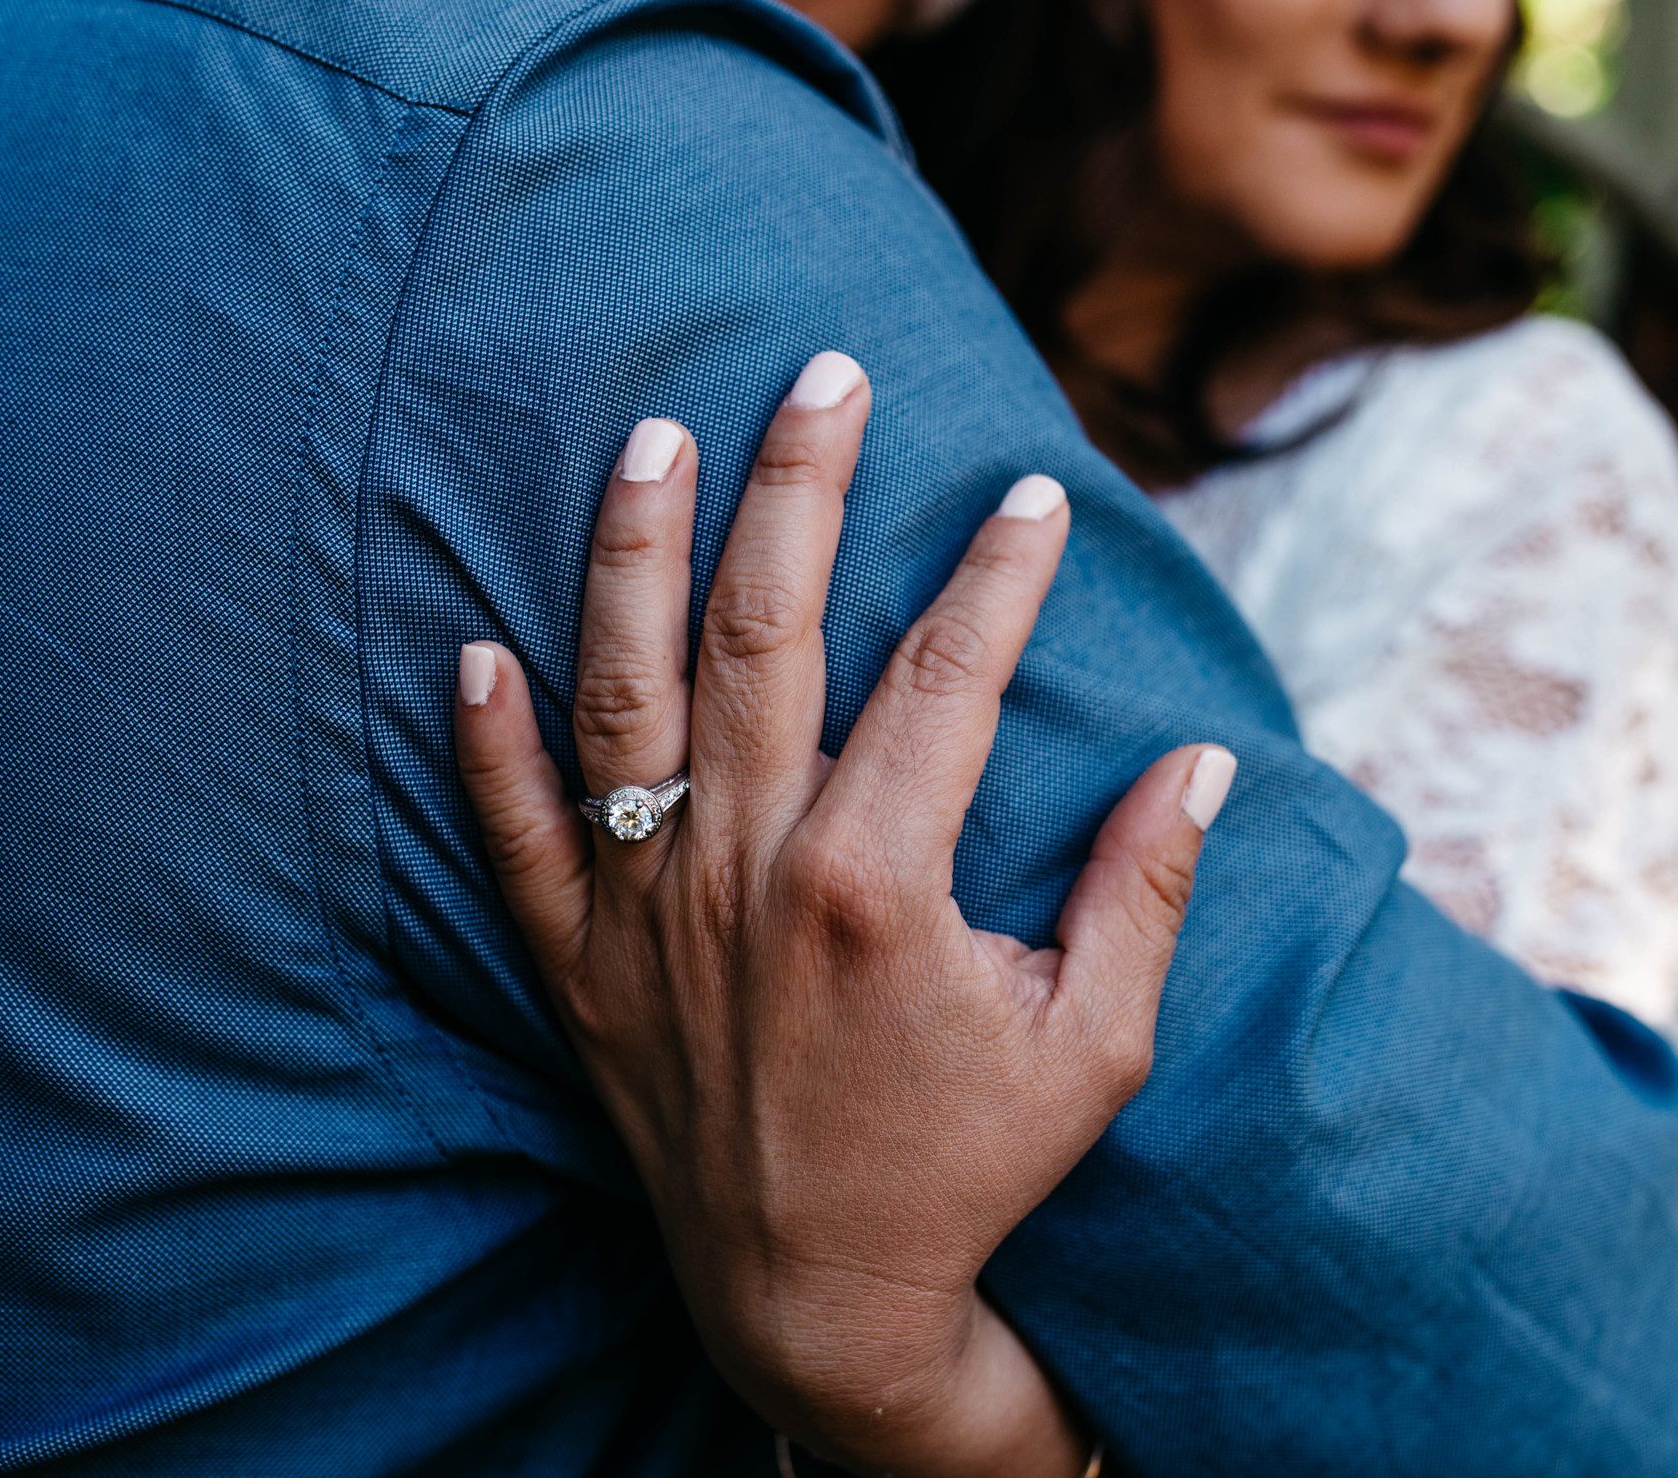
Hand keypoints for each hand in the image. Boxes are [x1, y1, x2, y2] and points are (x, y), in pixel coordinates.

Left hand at [452, 353, 1233, 1476]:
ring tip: (650, 436)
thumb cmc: (968, 1173)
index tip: (1031, 492)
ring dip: (631, 553)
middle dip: (799, 482)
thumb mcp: (1093, 1045)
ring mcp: (648, 912)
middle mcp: (744, 870)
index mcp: (877, 880)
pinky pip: (514, 834)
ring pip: (625, 693)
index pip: (945, 673)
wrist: (819, 1304)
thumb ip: (1142, 891)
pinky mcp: (581, 966)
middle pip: (763, 628)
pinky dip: (485, 742)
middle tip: (824, 372)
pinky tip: (473, 646)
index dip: (998, 571)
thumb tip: (1203, 761)